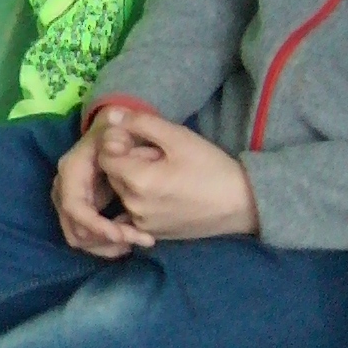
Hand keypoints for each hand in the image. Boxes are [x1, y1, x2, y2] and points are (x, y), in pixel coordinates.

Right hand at [52, 123, 150, 258]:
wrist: (112, 134)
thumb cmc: (119, 132)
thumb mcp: (122, 128)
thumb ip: (120, 132)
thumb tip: (112, 138)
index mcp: (72, 170)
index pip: (75, 207)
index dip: (97, 226)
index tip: (124, 236)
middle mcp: (64, 188)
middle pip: (74, 228)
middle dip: (105, 240)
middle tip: (138, 240)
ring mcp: (69, 201)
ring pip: (78, 238)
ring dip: (105, 246)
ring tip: (136, 240)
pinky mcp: (80, 211)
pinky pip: (85, 238)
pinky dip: (105, 244)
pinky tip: (129, 239)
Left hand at [95, 109, 259, 241]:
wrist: (242, 204)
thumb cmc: (211, 167)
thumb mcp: (178, 137)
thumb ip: (141, 123)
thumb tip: (111, 114)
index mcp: (138, 181)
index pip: (105, 157)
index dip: (119, 143)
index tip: (142, 140)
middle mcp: (134, 207)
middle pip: (114, 175)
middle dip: (129, 161)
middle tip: (161, 156)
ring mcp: (143, 224)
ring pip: (124, 193)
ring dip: (137, 180)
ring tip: (167, 174)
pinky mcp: (154, 234)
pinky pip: (134, 212)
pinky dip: (143, 199)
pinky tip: (167, 193)